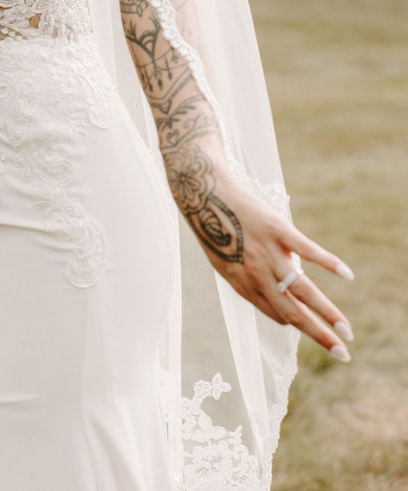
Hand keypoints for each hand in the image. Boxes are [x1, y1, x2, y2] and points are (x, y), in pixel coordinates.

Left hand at [203, 181, 354, 360]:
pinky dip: (328, 262)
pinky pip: (307, 250)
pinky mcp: (277, 230)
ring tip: (347, 331)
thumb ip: (248, 276)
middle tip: (343, 354)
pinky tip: (347, 275)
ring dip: (329, 314)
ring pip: (304, 291)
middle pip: (294, 314)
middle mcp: (257, 277)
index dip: (297, 323)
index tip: (313, 327)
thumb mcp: (224, 262)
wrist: (202, 196)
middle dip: (319, 336)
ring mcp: (269, 254)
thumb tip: (277, 281)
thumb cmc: (213, 228)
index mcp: (243, 286)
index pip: (277, 314)